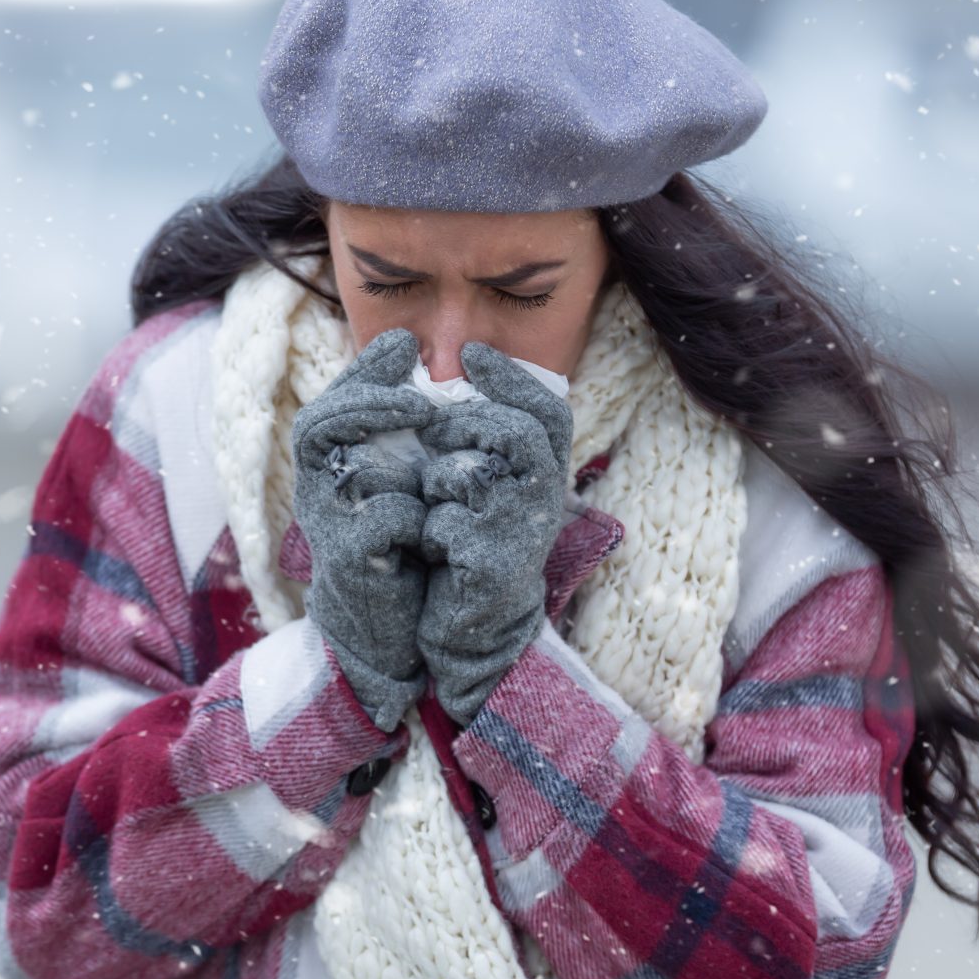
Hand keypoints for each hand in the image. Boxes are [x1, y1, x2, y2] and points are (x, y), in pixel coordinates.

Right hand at [290, 327, 435, 732]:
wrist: (391, 624)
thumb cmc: (399, 537)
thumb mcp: (399, 472)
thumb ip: (399, 419)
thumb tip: (403, 341)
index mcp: (330, 462)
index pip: (333, 400)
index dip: (365, 371)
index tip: (405, 349)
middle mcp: (318, 486)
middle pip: (317, 422)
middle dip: (368, 400)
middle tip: (419, 399)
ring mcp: (328, 524)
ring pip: (336, 463)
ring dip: (382, 441)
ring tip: (426, 431)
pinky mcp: (349, 561)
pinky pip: (380, 519)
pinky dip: (412, 512)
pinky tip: (434, 516)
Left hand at [413, 342, 574, 726]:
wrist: (472, 626)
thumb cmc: (470, 545)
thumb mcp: (480, 487)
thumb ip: (475, 440)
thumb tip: (442, 384)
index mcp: (543, 474)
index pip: (547, 410)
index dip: (513, 377)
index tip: (473, 352)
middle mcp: (543, 500)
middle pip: (519, 432)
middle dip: (469, 422)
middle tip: (435, 428)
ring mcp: (522, 535)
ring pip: (475, 475)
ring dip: (441, 481)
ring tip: (434, 501)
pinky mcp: (493, 568)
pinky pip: (448, 524)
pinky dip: (430, 529)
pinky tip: (433, 546)